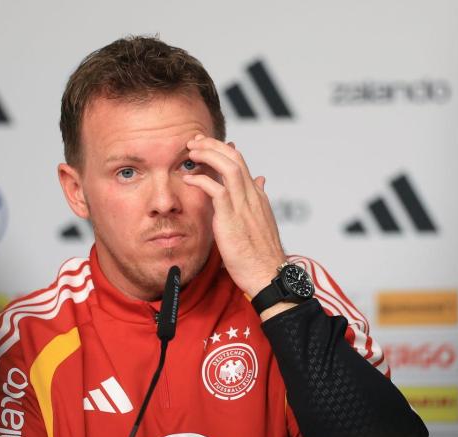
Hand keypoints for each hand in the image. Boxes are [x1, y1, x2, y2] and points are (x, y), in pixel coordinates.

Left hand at [183, 134, 285, 298]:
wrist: (267, 274)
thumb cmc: (262, 254)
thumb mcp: (262, 221)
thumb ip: (258, 198)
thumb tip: (261, 180)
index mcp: (257, 196)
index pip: (241, 163)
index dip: (223, 150)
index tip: (207, 145)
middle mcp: (252, 196)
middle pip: (235, 157)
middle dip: (213, 144)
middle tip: (194, 140)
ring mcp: (243, 205)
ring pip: (228, 166)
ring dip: (208, 154)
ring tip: (191, 151)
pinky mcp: (231, 217)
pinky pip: (216, 190)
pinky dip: (201, 180)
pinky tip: (189, 178)